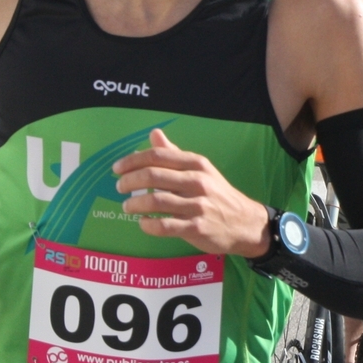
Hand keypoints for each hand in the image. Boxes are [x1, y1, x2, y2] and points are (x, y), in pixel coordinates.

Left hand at [112, 130, 270, 258]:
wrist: (245, 223)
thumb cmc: (218, 194)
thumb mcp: (200, 169)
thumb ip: (175, 153)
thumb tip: (154, 134)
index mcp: (196, 164)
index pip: (158, 156)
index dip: (133, 160)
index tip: (117, 168)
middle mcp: (198, 182)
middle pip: (153, 176)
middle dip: (129, 181)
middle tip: (119, 187)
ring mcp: (198, 206)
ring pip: (156, 201)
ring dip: (135, 203)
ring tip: (127, 206)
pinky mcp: (197, 228)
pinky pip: (165, 226)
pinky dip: (148, 224)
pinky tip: (143, 223)